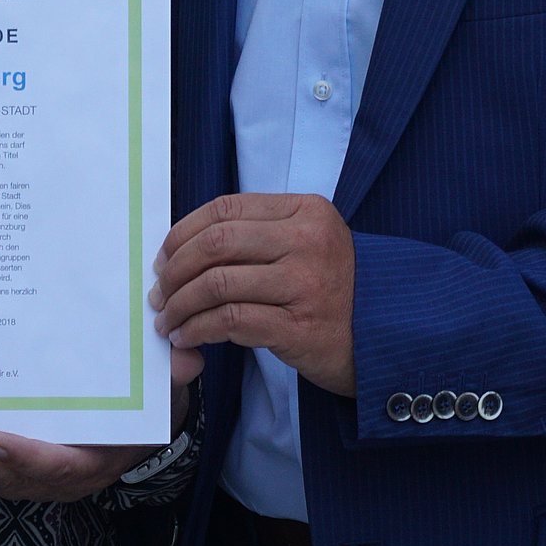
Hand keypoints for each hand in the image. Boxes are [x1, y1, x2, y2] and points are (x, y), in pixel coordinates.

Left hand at [0, 345, 201, 501]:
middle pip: (18, 477)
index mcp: (101, 457)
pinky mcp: (29, 466)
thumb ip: (173, 375)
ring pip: (0, 478)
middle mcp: (70, 474)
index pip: (62, 464)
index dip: (27, 456)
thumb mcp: (168, 389)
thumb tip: (187, 359)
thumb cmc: (153, 401)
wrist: (150, 425)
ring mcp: (47, 474)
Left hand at [149, 192, 355, 397]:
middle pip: (216, 243)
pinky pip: (231, 321)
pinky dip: (199, 328)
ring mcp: (305, 284)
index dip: (183, 231)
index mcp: (305, 211)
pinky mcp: (299, 328)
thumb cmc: (333, 287)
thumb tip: (185, 245)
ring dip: (181, 304)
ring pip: (218, 284)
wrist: (385, 334)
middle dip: (175, 269)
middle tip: (159, 291)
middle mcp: (307, 241)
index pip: (225, 209)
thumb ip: (259, 234)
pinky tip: (187, 336)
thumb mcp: (307, 242)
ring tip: (167, 319)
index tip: (163, 256)